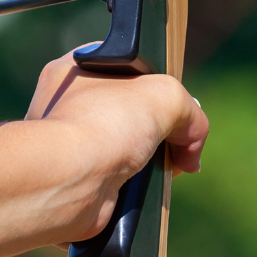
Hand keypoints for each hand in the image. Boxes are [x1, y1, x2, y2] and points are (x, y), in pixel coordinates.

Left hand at [27, 50, 209, 177]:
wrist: (70, 182)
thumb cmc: (103, 125)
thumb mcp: (166, 96)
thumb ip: (189, 111)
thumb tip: (190, 148)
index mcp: (75, 70)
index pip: (124, 68)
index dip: (153, 82)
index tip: (170, 101)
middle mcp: (66, 107)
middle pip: (129, 112)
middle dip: (157, 129)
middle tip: (172, 138)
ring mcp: (70, 146)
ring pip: (127, 150)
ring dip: (150, 162)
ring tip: (156, 165)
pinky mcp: (78, 183)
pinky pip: (120, 183)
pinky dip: (136, 188)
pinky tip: (140, 187)